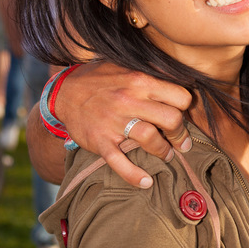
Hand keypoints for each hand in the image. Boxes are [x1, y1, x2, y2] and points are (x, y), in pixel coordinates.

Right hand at [55, 62, 192, 187]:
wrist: (62, 93)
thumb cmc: (100, 79)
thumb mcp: (125, 65)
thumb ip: (151, 72)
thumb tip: (181, 76)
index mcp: (139, 81)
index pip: (181, 96)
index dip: (185, 109)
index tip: (182, 116)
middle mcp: (129, 100)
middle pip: (171, 119)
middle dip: (180, 134)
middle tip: (181, 142)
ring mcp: (114, 122)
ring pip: (150, 138)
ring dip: (164, 152)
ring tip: (167, 156)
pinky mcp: (100, 141)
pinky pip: (120, 162)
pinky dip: (134, 175)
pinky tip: (146, 182)